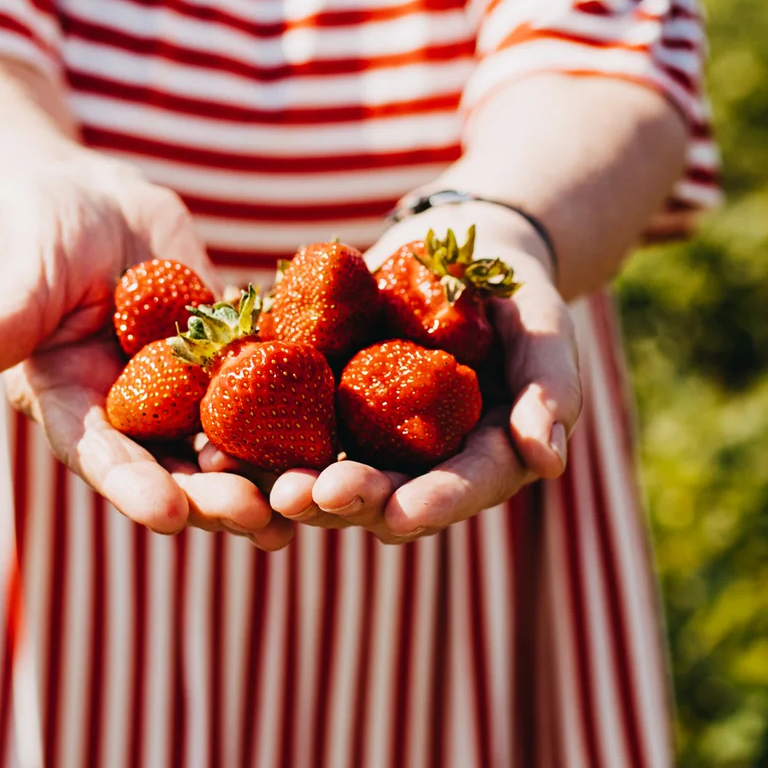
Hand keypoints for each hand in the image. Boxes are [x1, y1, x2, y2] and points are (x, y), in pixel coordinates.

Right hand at [0, 56, 291, 548]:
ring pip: (224, 448)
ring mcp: (180, 396)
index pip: (101, 456)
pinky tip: (341, 455)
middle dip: (214, 498)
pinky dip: (298, 427)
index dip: (135, 488)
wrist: (89, 203)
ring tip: (306, 509)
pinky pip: (267, 399)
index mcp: (71, 402)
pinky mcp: (226, 366)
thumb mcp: (28, 265)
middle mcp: (128, 415)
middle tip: (259, 519)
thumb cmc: (40, 227)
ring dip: (263, 480)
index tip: (171, 517)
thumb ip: (10, 313)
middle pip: (172, 469)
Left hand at [260, 205, 579, 542]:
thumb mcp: (548, 329)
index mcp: (485, 459)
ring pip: (330, 472)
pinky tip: (216, 441)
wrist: (463, 248)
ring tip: (256, 482)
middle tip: (308, 498)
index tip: (398, 519)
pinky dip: (253, 437)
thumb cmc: (521, 293)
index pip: (463, 488)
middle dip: (348, 500)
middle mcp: (424, 464)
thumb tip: (549, 462)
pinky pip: (286, 427)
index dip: (432, 506)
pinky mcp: (325, 406)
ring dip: (292, 483)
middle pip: (388, 493)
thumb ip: (551, 389)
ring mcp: (370, 440)